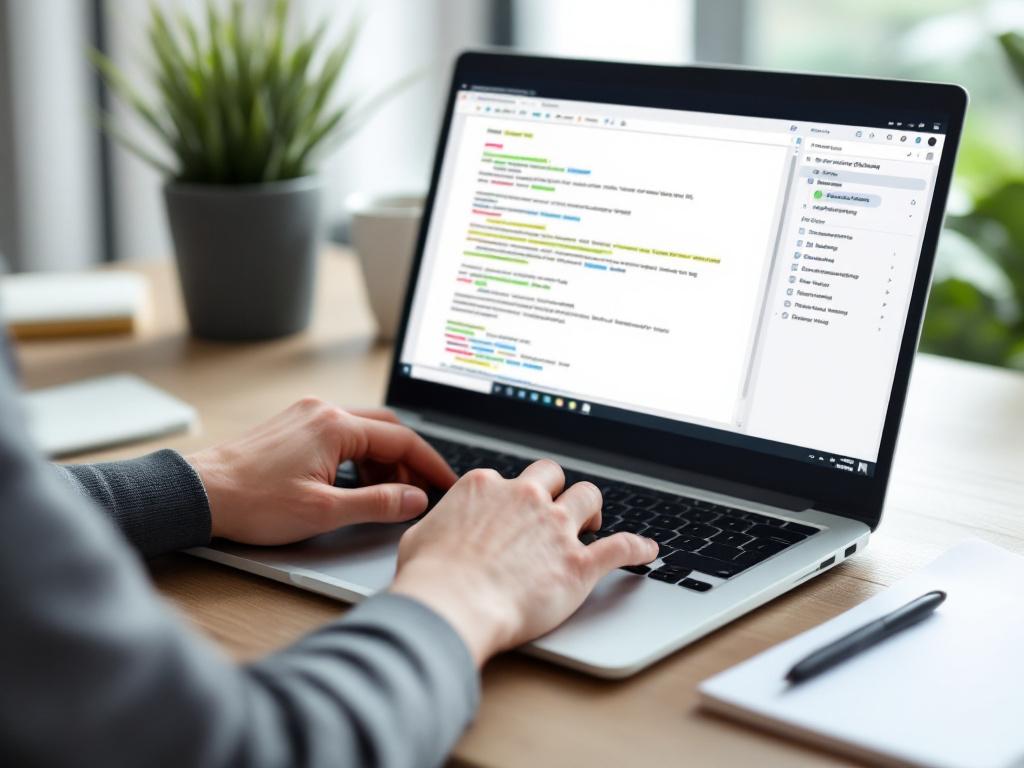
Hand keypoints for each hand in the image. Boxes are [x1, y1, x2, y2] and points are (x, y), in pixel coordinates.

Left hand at [187, 398, 456, 544]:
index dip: (430, 465)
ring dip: (383, 461)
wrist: (199, 494)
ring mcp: (307, 415)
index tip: (447, 484)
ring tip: (389, 495)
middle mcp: (324, 411)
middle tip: (424, 491)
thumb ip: (378, 503)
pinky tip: (358, 484)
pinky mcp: (294, 425)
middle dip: (409, 461)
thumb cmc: (253, 503)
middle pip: (387, 429)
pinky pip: (341, 434)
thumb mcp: (324, 512)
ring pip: (364, 432)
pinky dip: (360, 458)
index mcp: (336, 426)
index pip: (402, 440)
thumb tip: (415, 499)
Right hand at [390, 460, 657, 666]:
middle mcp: (524, 498)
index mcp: (486, 487)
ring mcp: (554, 528)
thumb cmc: (431, 578)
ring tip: (592, 524)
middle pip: (552, 475)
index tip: (514, 512)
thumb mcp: (421, 536)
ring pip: (588, 497)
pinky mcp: (578, 563)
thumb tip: (440, 528)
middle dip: (556, 488)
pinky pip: (622, 546)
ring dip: (592, 509)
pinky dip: (638, 548)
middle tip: (556, 509)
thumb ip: (441, 523)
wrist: (452, 605)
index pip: (508, 478)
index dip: (512, 497)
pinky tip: (648, 551)